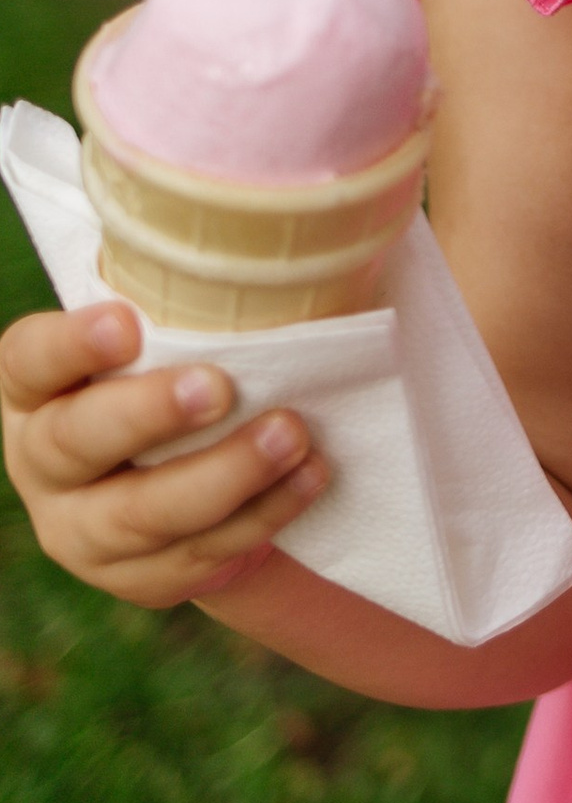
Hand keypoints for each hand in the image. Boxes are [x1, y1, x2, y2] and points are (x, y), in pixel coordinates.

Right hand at [0, 302, 327, 607]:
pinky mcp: (138, 576)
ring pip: (141, 515)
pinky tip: (310, 475)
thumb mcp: (174, 330)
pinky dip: (263, 514)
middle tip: (219, 387)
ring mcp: (83, 528)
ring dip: (224, 474)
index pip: (30, 360)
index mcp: (40, 387)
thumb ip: (191, 296)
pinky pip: (197, 555)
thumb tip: (274, 226)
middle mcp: (46, 459)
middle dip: (148, 414)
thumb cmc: (186, 366)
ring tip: (292, 434)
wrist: (197, 470)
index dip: (69, 344)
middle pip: (76, 443)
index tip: (128, 322)